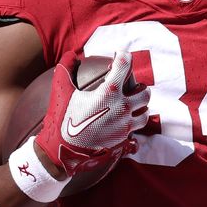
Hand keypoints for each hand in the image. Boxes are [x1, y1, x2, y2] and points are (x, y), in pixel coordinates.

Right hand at [34, 50, 150, 178]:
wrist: (62, 151)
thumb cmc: (61, 119)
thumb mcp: (61, 91)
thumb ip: (65, 69)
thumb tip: (71, 55)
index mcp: (110, 92)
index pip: (125, 65)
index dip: (124, 56)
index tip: (120, 55)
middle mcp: (122, 108)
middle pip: (145, 94)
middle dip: (140, 88)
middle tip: (132, 87)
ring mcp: (125, 127)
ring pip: (144, 116)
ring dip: (140, 110)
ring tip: (130, 108)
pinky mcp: (122, 142)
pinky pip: (136, 137)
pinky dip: (132, 132)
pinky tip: (124, 129)